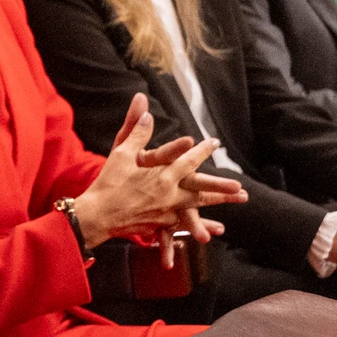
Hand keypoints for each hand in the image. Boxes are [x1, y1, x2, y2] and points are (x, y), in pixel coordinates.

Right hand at [74, 95, 243, 249]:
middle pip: (201, 190)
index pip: (188, 160)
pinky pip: (182, 224)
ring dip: (216, 204)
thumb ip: (137, 130)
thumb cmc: (108, 182)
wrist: (97, 215)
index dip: (203, 151)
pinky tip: (211, 230)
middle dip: (221, 187)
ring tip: (231, 205)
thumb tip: (145, 106)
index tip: (215, 143)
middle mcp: (169, 195)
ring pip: (196, 208)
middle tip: (240, 188)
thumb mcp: (121, 152)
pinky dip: (196, 224)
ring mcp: (166, 212)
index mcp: (162, 176)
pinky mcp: (159, 224)